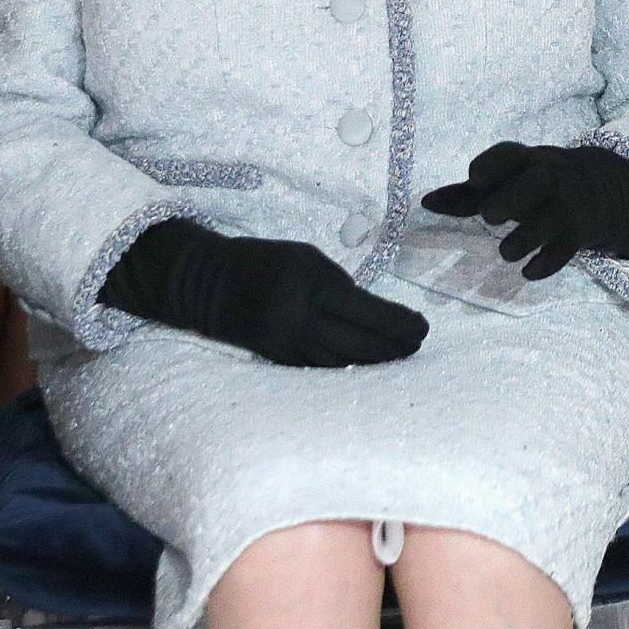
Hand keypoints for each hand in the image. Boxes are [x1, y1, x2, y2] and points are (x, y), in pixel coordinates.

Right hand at [103, 218, 427, 366]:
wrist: (206, 285)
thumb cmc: (264, 263)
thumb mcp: (305, 258)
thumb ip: (340, 285)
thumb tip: (376, 315)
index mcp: (308, 286)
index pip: (365, 312)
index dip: (399, 324)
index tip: (422, 327)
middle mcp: (298, 320)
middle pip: (358, 344)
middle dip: (394, 348)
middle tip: (417, 346)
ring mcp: (286, 345)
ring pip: (343, 364)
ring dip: (376, 365)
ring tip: (400, 359)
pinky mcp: (277, 360)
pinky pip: (321, 370)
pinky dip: (348, 371)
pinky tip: (368, 370)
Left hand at [420, 142, 628, 278]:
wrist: (597, 189)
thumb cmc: (532, 185)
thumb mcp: (505, 181)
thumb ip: (466, 195)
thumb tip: (425, 203)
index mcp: (525, 161)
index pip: (509, 155)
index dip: (492, 164)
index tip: (474, 178)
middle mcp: (549, 179)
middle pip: (536, 184)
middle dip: (513, 199)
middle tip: (490, 216)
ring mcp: (566, 206)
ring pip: (549, 221)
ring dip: (524, 239)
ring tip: (505, 252)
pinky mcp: (578, 233)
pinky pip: (565, 250)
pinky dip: (546, 264)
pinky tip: (527, 273)